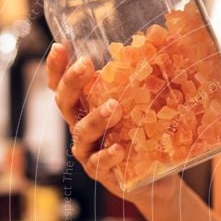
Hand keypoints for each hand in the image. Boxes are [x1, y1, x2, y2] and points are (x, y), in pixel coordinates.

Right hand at [46, 43, 179, 212]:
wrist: (156, 179)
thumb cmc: (146, 138)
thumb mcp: (144, 109)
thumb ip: (144, 84)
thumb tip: (164, 40)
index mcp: (85, 108)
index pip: (63, 86)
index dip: (57, 67)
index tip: (60, 46)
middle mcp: (80, 127)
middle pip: (64, 103)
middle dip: (72, 83)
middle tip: (86, 65)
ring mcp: (88, 151)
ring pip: (81, 132)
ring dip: (96, 118)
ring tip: (114, 107)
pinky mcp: (100, 172)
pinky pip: (99, 162)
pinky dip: (108, 154)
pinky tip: (120, 147)